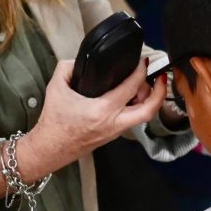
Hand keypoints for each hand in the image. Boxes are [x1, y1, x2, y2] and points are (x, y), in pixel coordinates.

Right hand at [15, 60, 166, 180]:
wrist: (49, 149)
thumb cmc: (53, 123)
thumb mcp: (55, 88)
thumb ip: (66, 68)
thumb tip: (77, 61)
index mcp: (101, 111)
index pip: (130, 88)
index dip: (140, 72)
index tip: (143, 61)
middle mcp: (113, 123)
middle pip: (149, 110)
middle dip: (160, 92)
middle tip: (161, 77)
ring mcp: (116, 132)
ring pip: (144, 117)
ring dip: (150, 100)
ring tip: (146, 84)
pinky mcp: (113, 135)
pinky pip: (133, 120)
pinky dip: (138, 107)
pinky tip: (133, 97)